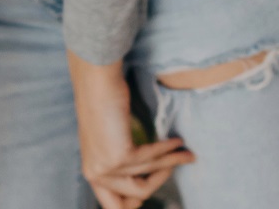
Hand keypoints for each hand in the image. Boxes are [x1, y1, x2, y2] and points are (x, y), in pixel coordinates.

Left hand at [70, 54, 191, 208]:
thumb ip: (122, 161)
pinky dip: (168, 152)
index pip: (114, 206)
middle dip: (159, 182)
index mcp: (92, 173)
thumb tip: (151, 176)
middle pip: (135, 197)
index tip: (157, 183)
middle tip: (175, 163)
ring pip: (147, 181)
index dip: (135, 201)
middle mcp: (95, 174)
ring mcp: (105, 168)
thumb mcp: (109, 139)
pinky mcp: (118, 157)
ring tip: (186, 153)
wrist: (97, 82)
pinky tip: (178, 141)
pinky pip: (152, 161)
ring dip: (170, 165)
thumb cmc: (104, 104)